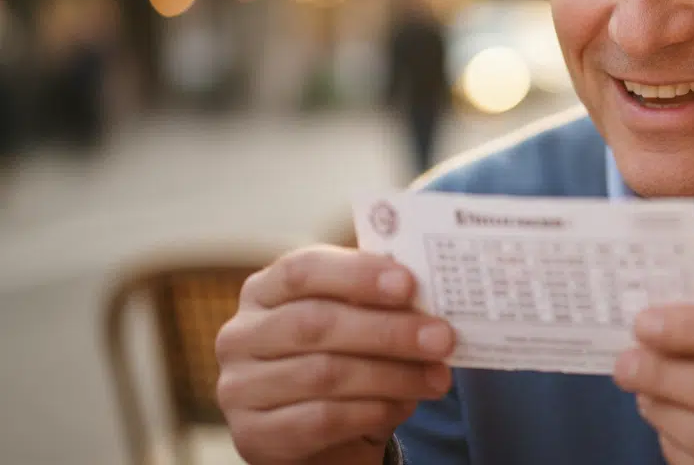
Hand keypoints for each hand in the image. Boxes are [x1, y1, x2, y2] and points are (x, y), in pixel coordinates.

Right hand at [215, 246, 456, 463]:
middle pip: (316, 322)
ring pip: (323, 373)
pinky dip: (371, 410)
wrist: (319, 436)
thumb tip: (431, 295)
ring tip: (437, 377)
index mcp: (265, 291)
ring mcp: (240, 387)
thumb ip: (378, 303)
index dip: (356, 273)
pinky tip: (404, 405)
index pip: (302, 270)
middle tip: (441, 337)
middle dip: (388, 330)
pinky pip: (320, 419)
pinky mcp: (253, 435)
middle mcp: (242, 335)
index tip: (409, 283)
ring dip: (392, 375)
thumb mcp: (355, 323)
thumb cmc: (342, 360)